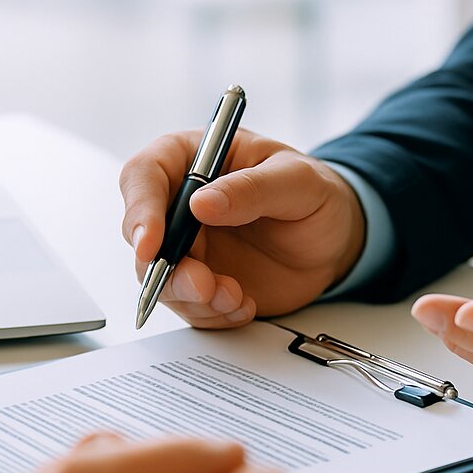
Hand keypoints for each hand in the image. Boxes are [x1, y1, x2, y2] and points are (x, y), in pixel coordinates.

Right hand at [120, 129, 365, 326]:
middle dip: (166, 268)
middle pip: (142, 237)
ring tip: (235, 296)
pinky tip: (244, 304)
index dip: (139, 211)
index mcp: (191, 159)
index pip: (143, 177)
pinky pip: (189, 305)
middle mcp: (179, 203)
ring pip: (160, 278)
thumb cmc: (314, 194)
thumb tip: (201, 202)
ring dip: (192, 296)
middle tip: (204, 286)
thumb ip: (251, 189)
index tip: (150, 244)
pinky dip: (212, 313)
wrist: (333, 240)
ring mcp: (188, 246)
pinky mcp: (200, 281)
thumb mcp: (297, 181)